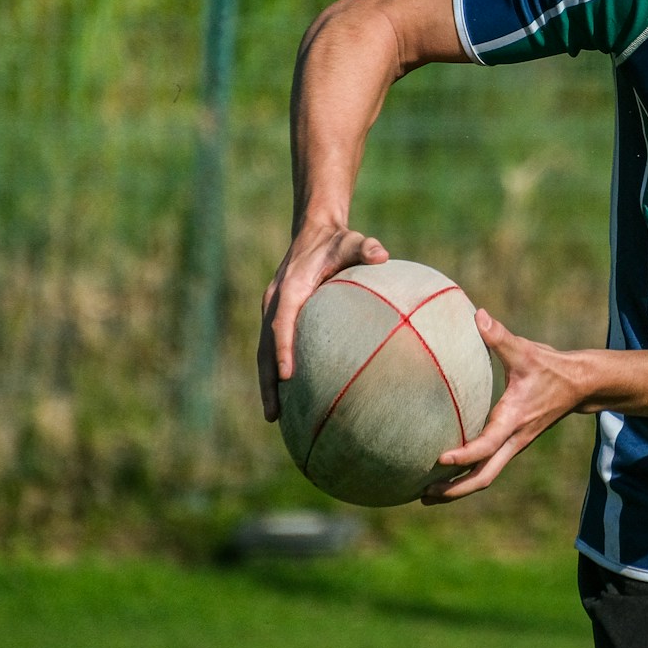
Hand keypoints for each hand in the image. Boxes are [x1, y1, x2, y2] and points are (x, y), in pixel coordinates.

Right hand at [258, 223, 389, 420]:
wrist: (314, 231)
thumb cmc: (337, 241)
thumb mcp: (352, 241)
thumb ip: (366, 248)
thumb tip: (382, 255)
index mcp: (291, 289)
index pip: (282, 323)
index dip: (283, 349)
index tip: (287, 376)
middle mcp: (276, 302)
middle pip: (265, 347)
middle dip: (268, 382)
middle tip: (273, 414)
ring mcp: (275, 311)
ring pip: (266, 352)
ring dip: (268, 384)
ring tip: (275, 417)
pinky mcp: (280, 316)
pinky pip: (275, 347)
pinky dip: (277, 371)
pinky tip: (292, 397)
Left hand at [421, 310, 586, 504]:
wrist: (580, 385)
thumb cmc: (551, 368)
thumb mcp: (527, 351)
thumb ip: (500, 337)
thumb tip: (477, 316)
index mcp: (514, 420)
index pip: (487, 445)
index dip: (465, 455)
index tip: (440, 459)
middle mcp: (513, 439)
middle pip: (483, 477)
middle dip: (454, 490)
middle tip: (422, 494)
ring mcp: (513, 445)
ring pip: (485, 477)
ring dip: (457, 489)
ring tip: (425, 494)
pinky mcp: (512, 443)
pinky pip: (488, 467)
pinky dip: (466, 476)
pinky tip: (446, 475)